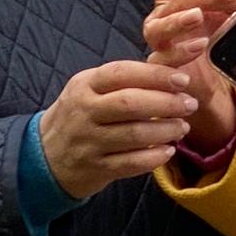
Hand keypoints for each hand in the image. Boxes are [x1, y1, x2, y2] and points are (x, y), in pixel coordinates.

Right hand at [38, 61, 198, 198]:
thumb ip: (128, 79)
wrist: (45, 155)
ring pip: (133, 135)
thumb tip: (175, 67)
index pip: (122, 73)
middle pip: (130, 103)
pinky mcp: (94, 168)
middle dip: (166, 103)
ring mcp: (88, 141)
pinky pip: (129, 163)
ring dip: (165, 131)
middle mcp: (84, 111)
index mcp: (85, 84)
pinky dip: (153, 157)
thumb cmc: (82, 114)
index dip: (156, 75)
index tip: (183, 79)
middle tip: (190, 104)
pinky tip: (168, 151)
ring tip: (182, 127)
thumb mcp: (93, 88)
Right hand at [142, 0, 235, 151]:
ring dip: (178, 20)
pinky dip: (178, 53)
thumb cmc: (212, 40)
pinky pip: (161, 58)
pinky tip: (198, 46)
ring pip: (160, 27)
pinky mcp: (157, 64)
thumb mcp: (230, 17)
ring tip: (197, 16)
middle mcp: (165, 14)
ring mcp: (157, 39)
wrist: (205, 82)